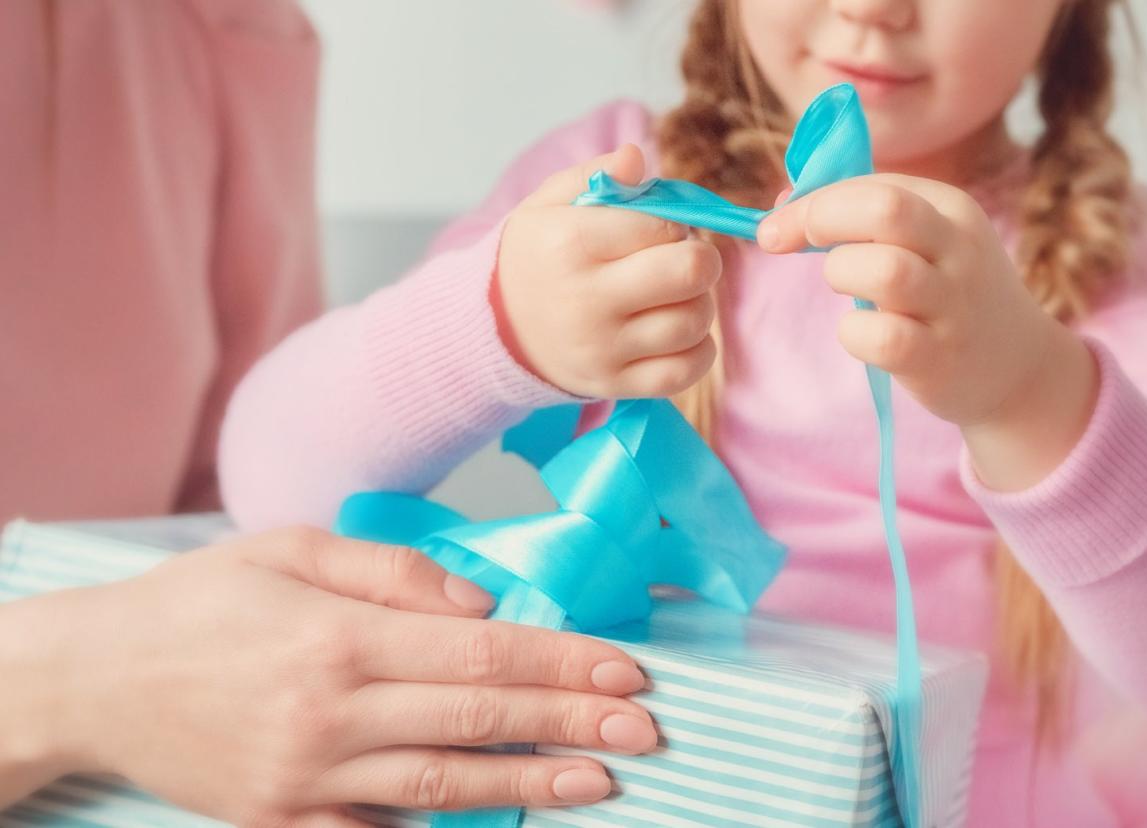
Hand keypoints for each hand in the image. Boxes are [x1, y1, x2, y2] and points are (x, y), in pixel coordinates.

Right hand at [15, 527, 653, 824]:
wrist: (94, 678)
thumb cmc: (197, 602)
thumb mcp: (289, 550)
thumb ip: (394, 571)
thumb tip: (481, 603)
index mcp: (337, 636)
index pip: (479, 655)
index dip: (561, 664)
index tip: (625, 670)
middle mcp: (328, 713)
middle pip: (476, 720)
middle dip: (571, 723)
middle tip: (645, 729)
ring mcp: (304, 778)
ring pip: (442, 784)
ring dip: (530, 784)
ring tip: (601, 781)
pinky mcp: (279, 822)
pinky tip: (501, 819)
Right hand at [495, 144, 721, 398]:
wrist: (495, 329)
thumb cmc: (536, 257)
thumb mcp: (548, 204)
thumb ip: (595, 174)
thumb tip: (636, 158)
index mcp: (571, 243)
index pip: (663, 226)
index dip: (674, 224)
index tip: (659, 231)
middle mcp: (586, 300)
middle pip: (690, 273)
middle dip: (701, 259)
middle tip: (682, 260)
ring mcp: (602, 349)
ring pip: (695, 321)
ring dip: (700, 303)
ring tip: (676, 296)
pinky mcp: (614, 385)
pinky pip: (686, 371)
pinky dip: (699, 350)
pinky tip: (681, 333)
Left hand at [758, 174, 1059, 427]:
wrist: (1019, 369)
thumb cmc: (948, 295)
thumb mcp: (926, 240)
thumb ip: (861, 216)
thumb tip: (783, 205)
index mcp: (951, 208)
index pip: (872, 184)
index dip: (811, 201)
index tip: (774, 227)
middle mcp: (959, 250)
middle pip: (885, 209)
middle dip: (821, 219)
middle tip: (790, 244)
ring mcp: (953, 306)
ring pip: (883, 270)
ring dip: (841, 275)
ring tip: (846, 289)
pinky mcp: (940, 359)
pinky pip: (882, 338)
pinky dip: (854, 334)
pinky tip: (861, 334)